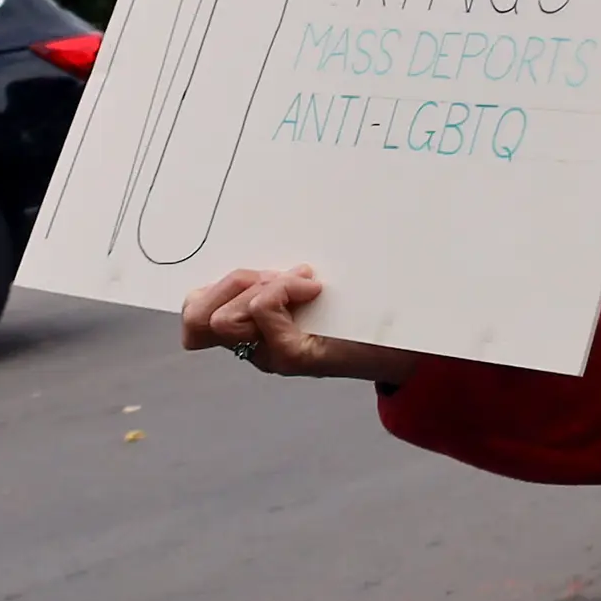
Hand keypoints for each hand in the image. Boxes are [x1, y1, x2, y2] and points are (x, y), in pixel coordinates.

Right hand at [177, 264, 413, 387]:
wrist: (405, 344)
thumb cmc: (361, 309)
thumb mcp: (313, 282)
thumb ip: (283, 271)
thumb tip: (264, 243)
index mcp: (252, 325)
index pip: (195, 310)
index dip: (207, 288)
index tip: (256, 268)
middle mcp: (254, 345)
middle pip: (197, 315)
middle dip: (233, 281)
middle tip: (281, 275)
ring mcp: (271, 355)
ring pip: (224, 318)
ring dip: (261, 286)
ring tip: (303, 281)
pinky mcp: (295, 358)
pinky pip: (262, 315)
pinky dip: (284, 290)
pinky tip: (316, 287)